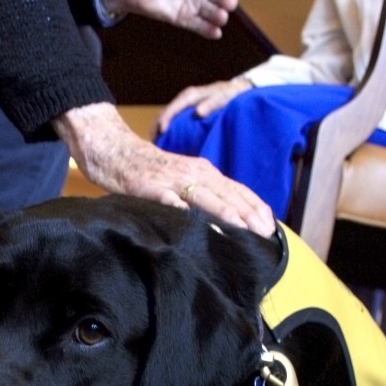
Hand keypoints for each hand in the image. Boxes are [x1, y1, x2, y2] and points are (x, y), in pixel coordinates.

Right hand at [52, 103, 275, 236]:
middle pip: (227, 194)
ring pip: (204, 195)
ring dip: (225, 212)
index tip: (272, 227)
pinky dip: (180, 208)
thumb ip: (204, 194)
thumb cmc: (150, 171)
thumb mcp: (183, 179)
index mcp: (204, 171)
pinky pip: (167, 198)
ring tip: (242, 229)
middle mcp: (193, 172)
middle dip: (248, 214)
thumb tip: (231, 218)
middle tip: (265, 235)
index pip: (237, 190)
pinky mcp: (148, 186)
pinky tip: (192, 219)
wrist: (114, 151)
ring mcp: (171, 179)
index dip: (256, 207)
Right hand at [153, 77, 252, 136]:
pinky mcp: (187, 109)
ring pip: (166, 116)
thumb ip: (211, 104)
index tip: (161, 134)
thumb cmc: (230, 95)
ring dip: (159, 129)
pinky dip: (167, 128)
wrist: (236, 90)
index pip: (171, 109)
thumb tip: (198, 113)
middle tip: (152, 144)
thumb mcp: (223, 98)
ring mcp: (184, 104)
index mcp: (190, 96)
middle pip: (164, 113)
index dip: (164, 121)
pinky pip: (173, 118)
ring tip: (156, 144)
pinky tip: (166, 140)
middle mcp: (184, 98)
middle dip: (156, 128)